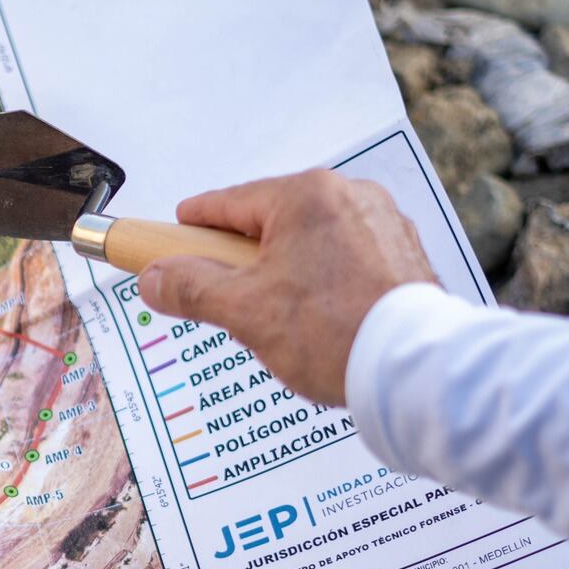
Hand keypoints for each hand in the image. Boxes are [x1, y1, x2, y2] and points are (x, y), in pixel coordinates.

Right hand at [138, 171, 437, 405]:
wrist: (415, 371)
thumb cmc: (335, 333)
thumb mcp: (244, 311)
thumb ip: (190, 288)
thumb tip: (153, 277)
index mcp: (306, 196)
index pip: (228, 204)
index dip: (193, 226)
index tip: (173, 236)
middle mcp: (350, 196)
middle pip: (272, 223)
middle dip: (243, 259)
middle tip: (225, 298)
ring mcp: (384, 224)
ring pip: (311, 242)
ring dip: (285, 272)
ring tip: (279, 320)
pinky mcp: (406, 255)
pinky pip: (347, 258)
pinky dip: (324, 282)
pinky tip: (319, 320)